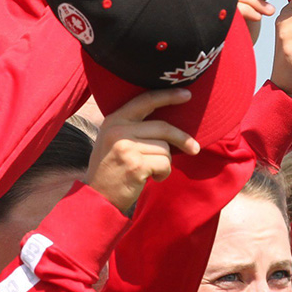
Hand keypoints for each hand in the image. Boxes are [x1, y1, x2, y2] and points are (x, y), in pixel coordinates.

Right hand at [87, 89, 199, 213]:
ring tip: (152, 171)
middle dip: (182, 138)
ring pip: (165, 148)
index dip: (168, 96)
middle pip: (163, 127)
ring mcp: (126, 147)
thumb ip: (134, 127)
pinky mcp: (136, 165)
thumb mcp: (114, 140)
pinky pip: (165, 164)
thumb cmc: (112, 169)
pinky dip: (164, 173)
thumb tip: (168, 123)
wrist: (97, 197)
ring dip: (165, 162)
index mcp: (114, 120)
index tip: (187, 94)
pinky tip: (151, 178)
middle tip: (194, 149)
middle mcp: (118, 130)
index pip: (145, 100)